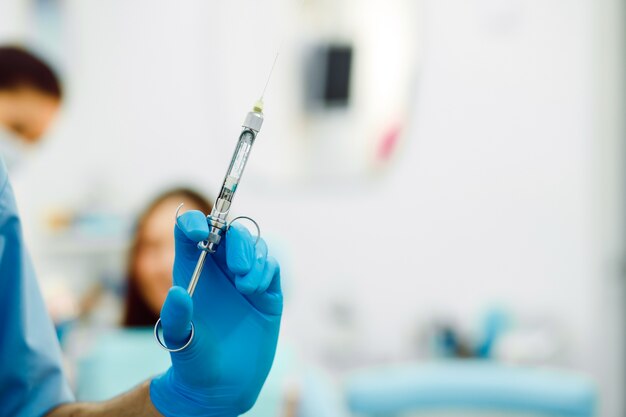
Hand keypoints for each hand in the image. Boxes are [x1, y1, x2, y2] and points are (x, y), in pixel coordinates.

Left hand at [150, 211, 282, 416]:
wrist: (223, 385)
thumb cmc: (193, 360)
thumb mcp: (178, 340)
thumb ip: (175, 318)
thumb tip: (178, 292)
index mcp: (190, 269)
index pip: (190, 230)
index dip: (194, 223)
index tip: (200, 233)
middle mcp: (218, 269)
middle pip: (229, 231)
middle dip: (236, 242)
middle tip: (237, 268)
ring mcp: (244, 278)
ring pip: (253, 245)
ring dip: (252, 259)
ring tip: (246, 287)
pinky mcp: (267, 291)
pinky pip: (270, 265)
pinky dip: (264, 271)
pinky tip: (255, 291)